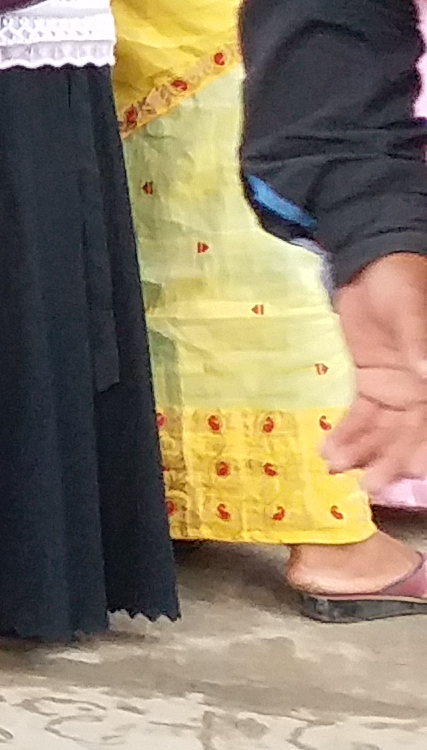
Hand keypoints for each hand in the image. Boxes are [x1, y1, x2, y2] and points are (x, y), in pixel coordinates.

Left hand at [330, 253, 426, 486]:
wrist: (373, 264)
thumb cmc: (404, 285)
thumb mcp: (412, 313)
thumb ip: (419, 344)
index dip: (414, 452)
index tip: (397, 475)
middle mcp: (421, 391)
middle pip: (407, 434)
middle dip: (387, 460)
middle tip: (365, 485)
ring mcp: (397, 390)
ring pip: (382, 429)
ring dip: (362, 450)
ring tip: (336, 466)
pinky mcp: (370, 382)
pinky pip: (361, 414)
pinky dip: (348, 432)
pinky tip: (330, 449)